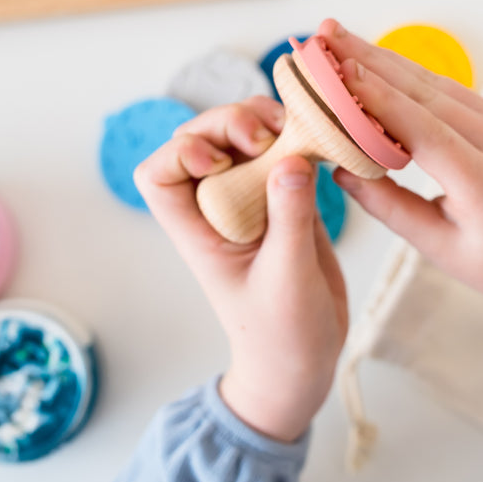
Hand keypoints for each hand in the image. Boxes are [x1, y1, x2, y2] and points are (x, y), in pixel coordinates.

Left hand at [134, 96, 347, 441]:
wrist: (305, 358)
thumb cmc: (283, 335)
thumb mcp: (286, 279)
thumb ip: (289, 220)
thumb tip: (292, 160)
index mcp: (199, 231)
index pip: (159, 175)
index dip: (181, 152)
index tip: (222, 161)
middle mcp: (221, 208)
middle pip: (204, 140)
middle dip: (231, 123)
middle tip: (269, 134)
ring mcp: (255, 201)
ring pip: (246, 139)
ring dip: (268, 123)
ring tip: (301, 129)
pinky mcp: (288, 200)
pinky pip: (286, 154)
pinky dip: (301, 139)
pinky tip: (323, 142)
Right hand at [322, 20, 482, 333]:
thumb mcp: (440, 248)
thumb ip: (389, 208)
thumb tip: (339, 170)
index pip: (425, 131)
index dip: (379, 98)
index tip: (338, 70)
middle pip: (424, 92)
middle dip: (368, 60)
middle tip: (324, 34)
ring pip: (430, 81)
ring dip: (381, 57)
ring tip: (338, 37)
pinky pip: (441, 88)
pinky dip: (402, 72)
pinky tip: (372, 58)